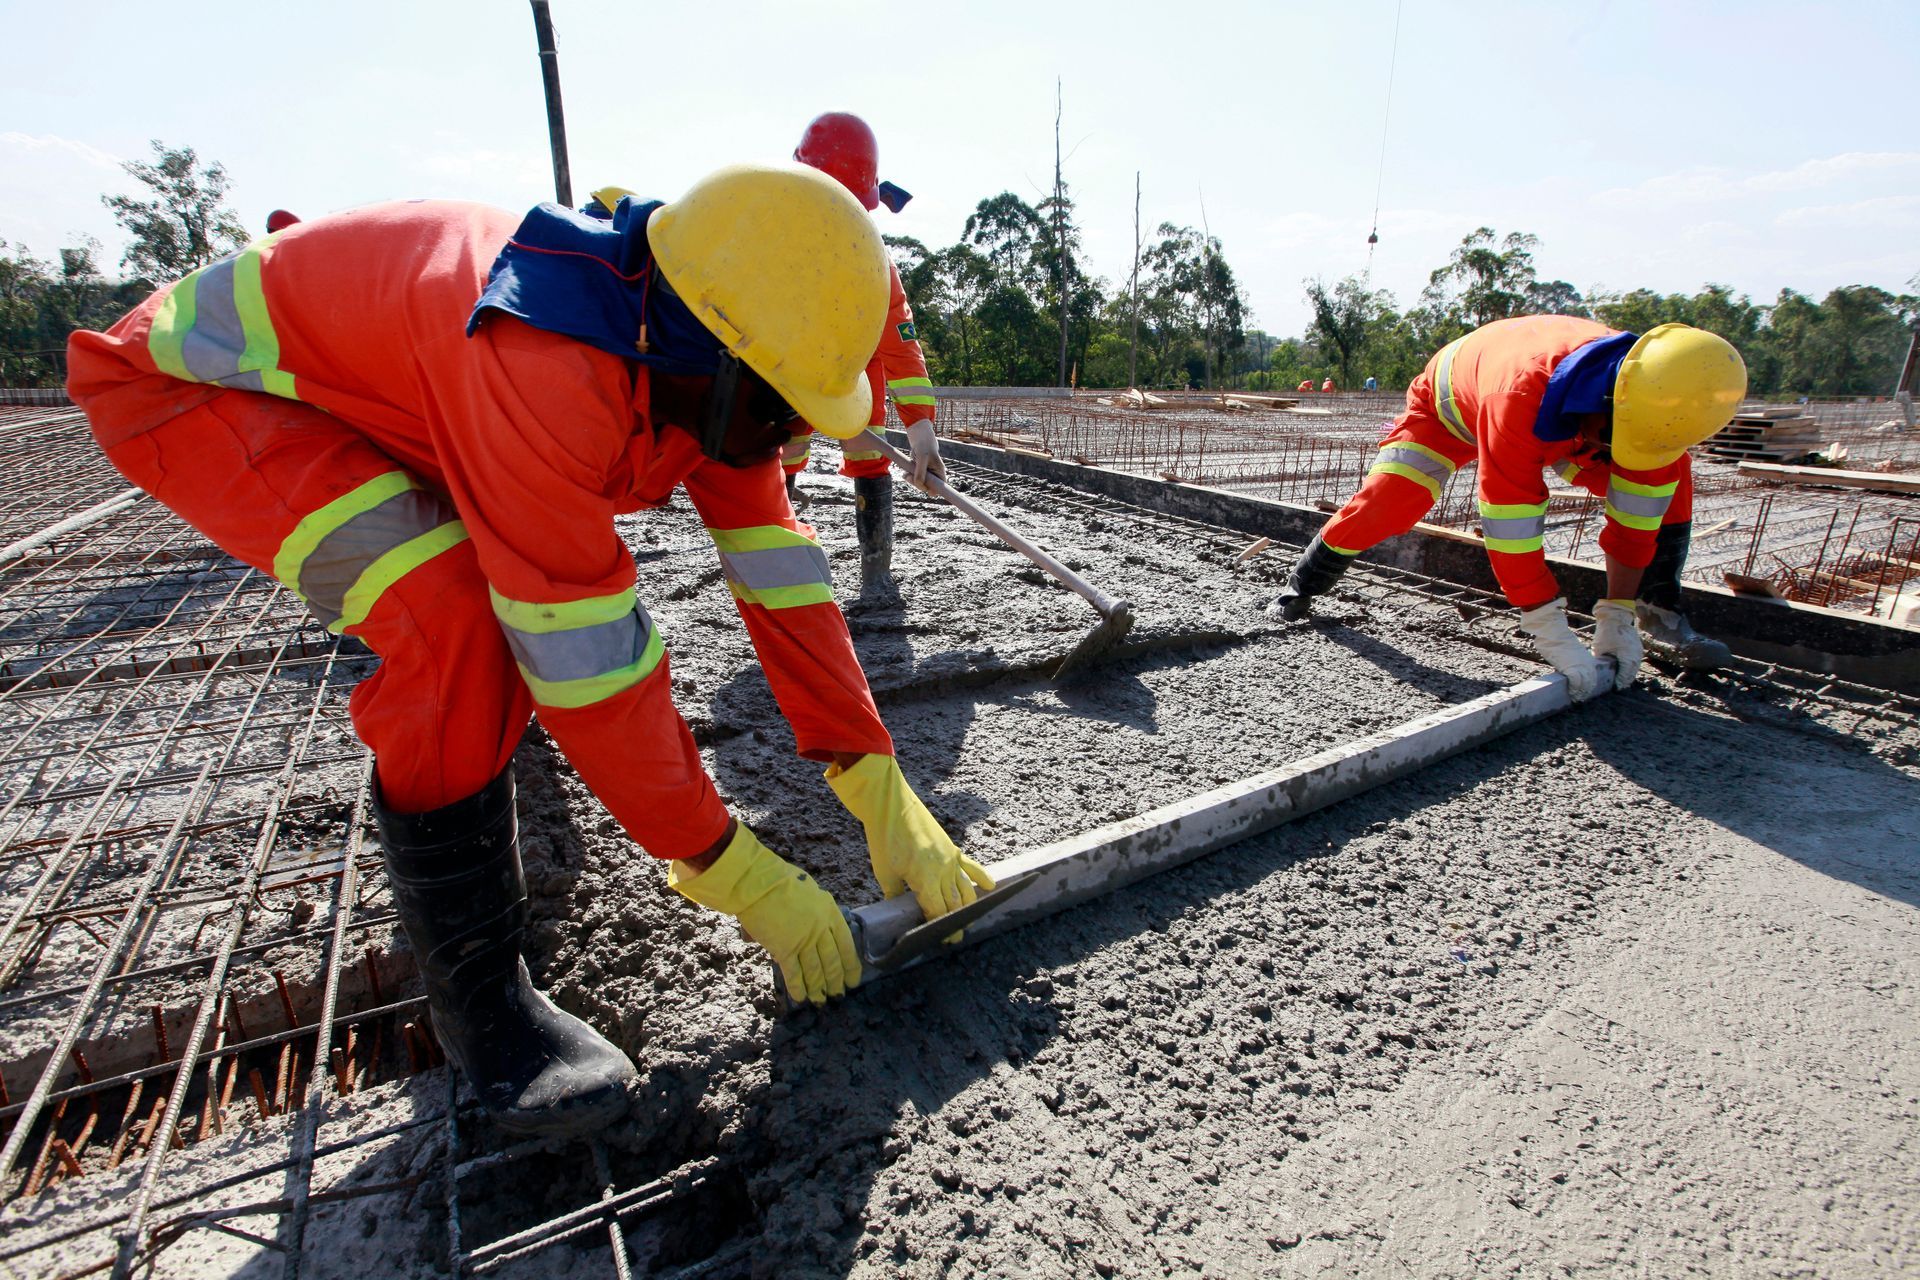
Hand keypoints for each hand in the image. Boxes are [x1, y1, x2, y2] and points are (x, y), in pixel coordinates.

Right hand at [668, 824, 858, 1003]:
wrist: (758, 883)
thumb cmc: (779, 881)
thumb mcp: (809, 892)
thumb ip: (815, 912)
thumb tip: (812, 929)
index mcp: (830, 912)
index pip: (846, 944)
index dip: (850, 965)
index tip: (853, 980)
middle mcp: (821, 929)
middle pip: (832, 961)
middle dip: (835, 981)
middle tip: (838, 996)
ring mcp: (804, 940)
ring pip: (815, 971)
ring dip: (818, 988)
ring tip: (821, 1001)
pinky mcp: (785, 949)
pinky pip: (794, 973)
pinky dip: (798, 987)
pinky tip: (801, 998)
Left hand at [825, 754, 993, 935]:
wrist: (891, 805)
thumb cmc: (884, 838)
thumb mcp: (884, 872)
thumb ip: (894, 894)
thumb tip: (897, 910)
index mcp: (925, 879)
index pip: (937, 911)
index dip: (937, 927)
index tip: (938, 940)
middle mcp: (943, 871)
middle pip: (954, 904)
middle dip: (954, 924)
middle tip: (953, 939)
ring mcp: (951, 859)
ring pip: (966, 890)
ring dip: (967, 907)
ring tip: (966, 921)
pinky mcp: (952, 848)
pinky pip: (972, 866)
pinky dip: (982, 878)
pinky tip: (990, 888)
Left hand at [903, 421, 945, 491]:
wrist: (919, 439)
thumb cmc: (924, 446)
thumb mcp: (922, 458)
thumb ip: (921, 472)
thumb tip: (919, 485)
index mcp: (939, 472)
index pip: (941, 487)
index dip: (934, 491)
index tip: (925, 489)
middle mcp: (934, 475)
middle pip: (928, 487)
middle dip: (918, 484)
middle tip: (910, 477)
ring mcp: (927, 474)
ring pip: (920, 484)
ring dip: (912, 480)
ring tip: (906, 474)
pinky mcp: (920, 472)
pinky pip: (914, 480)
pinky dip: (909, 477)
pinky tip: (906, 473)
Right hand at [1515, 597, 1606, 700]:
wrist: (1554, 632)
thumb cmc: (1558, 639)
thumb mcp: (1570, 650)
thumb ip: (1572, 659)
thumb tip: (1567, 663)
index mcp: (1587, 658)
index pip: (1593, 675)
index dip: (1590, 685)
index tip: (1585, 692)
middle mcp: (1586, 663)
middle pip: (1591, 681)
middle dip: (1586, 691)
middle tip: (1580, 698)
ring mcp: (1579, 665)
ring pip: (1585, 684)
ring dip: (1580, 693)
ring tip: (1575, 698)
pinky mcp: (1570, 667)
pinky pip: (1576, 682)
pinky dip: (1574, 689)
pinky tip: (1570, 693)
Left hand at [1590, 599, 1642, 689]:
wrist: (1616, 617)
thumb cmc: (1607, 632)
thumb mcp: (1600, 648)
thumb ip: (1600, 661)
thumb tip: (1596, 671)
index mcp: (1626, 656)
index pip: (1625, 674)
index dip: (1620, 682)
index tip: (1614, 688)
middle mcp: (1635, 655)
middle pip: (1632, 673)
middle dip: (1625, 681)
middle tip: (1618, 687)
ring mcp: (1638, 651)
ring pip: (1635, 667)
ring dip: (1629, 675)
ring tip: (1622, 681)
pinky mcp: (1638, 647)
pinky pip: (1636, 661)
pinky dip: (1631, 667)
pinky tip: (1625, 670)